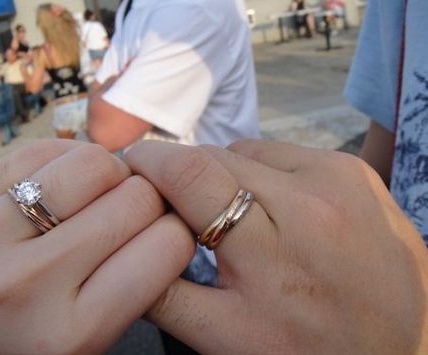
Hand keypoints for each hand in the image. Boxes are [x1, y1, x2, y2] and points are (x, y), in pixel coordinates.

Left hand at [0, 140, 194, 353]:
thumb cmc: (17, 343)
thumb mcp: (82, 344)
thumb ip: (130, 290)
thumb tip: (166, 219)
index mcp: (72, 336)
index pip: (168, 247)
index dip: (178, 233)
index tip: (165, 234)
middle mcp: (29, 284)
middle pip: (139, 199)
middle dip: (148, 202)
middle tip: (131, 215)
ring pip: (95, 163)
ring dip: (110, 174)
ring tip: (95, 196)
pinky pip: (43, 150)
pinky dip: (67, 159)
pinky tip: (62, 184)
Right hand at [125, 140, 427, 353]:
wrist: (404, 346)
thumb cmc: (308, 350)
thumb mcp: (225, 338)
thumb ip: (164, 290)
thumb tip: (125, 240)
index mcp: (271, 254)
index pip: (192, 174)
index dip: (151, 161)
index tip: (132, 167)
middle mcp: (310, 203)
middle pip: (216, 157)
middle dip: (184, 173)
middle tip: (180, 204)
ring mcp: (340, 179)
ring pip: (247, 150)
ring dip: (226, 174)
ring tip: (235, 215)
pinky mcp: (356, 170)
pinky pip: (284, 154)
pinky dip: (264, 174)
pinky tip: (274, 209)